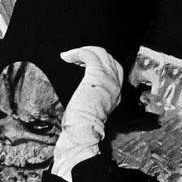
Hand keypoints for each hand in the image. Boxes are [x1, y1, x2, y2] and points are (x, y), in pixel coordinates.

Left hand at [51, 46, 123, 181]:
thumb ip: (92, 97)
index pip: (114, 69)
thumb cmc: (81, 125)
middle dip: (92, 54)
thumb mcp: (91, 109)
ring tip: (69, 56)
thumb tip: (81, 92)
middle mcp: (116, 85)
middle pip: (109, 58)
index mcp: (116, 94)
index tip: (82, 65)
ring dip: (83, 51)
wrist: (83, 131)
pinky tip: (66, 57)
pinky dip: (77, 53)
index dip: (100, 62)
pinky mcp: (98, 76)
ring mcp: (109, 80)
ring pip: (100, 54)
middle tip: (74, 58)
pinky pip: (89, 56)